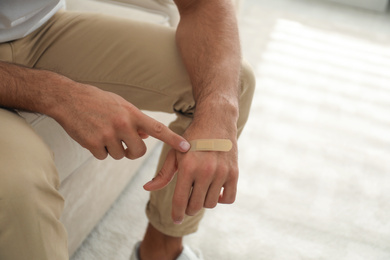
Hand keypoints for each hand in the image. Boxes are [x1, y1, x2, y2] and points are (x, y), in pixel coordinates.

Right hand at [54, 83, 189, 159]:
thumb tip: (146, 134)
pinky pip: (103, 157)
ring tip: (102, 132)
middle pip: (138, 152)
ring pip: (119, 156)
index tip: (187, 147)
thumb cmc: (96, 100)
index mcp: (132, 113)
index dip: (173, 139)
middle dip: (133, 151)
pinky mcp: (92, 144)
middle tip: (124, 143)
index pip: (158, 129)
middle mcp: (122, 124)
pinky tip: (91, 136)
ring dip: (113, 149)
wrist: (67, 98)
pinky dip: (98, 150)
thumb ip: (135, 120)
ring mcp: (107, 134)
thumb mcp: (120, 104)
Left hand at [143, 126, 238, 223]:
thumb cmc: (192, 138)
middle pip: (195, 206)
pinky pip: (229, 198)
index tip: (175, 219)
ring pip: (211, 203)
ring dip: (204, 201)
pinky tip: (215, 191)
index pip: (180, 201)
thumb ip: (163, 174)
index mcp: (188, 167)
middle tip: (187, 203)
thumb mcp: (175, 153)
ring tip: (200, 191)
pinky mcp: (234, 172)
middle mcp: (205, 171)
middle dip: (189, 209)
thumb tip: (147, 188)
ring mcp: (221, 172)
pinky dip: (221, 199)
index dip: (176, 214)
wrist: (216, 120)